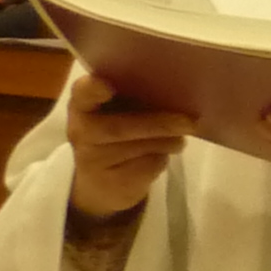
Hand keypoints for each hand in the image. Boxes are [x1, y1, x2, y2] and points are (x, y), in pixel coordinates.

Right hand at [64, 69, 186, 221]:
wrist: (103, 181)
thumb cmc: (119, 129)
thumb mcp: (121, 108)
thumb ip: (137, 94)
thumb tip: (179, 88)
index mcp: (83, 103)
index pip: (82, 93)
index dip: (91, 89)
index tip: (106, 86)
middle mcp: (80, 130)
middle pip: (119, 127)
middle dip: (158, 124)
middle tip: (190, 122)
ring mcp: (92, 160)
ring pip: (140, 147)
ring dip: (169, 140)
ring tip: (181, 135)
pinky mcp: (112, 183)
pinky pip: (148, 165)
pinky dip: (164, 157)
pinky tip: (164, 153)